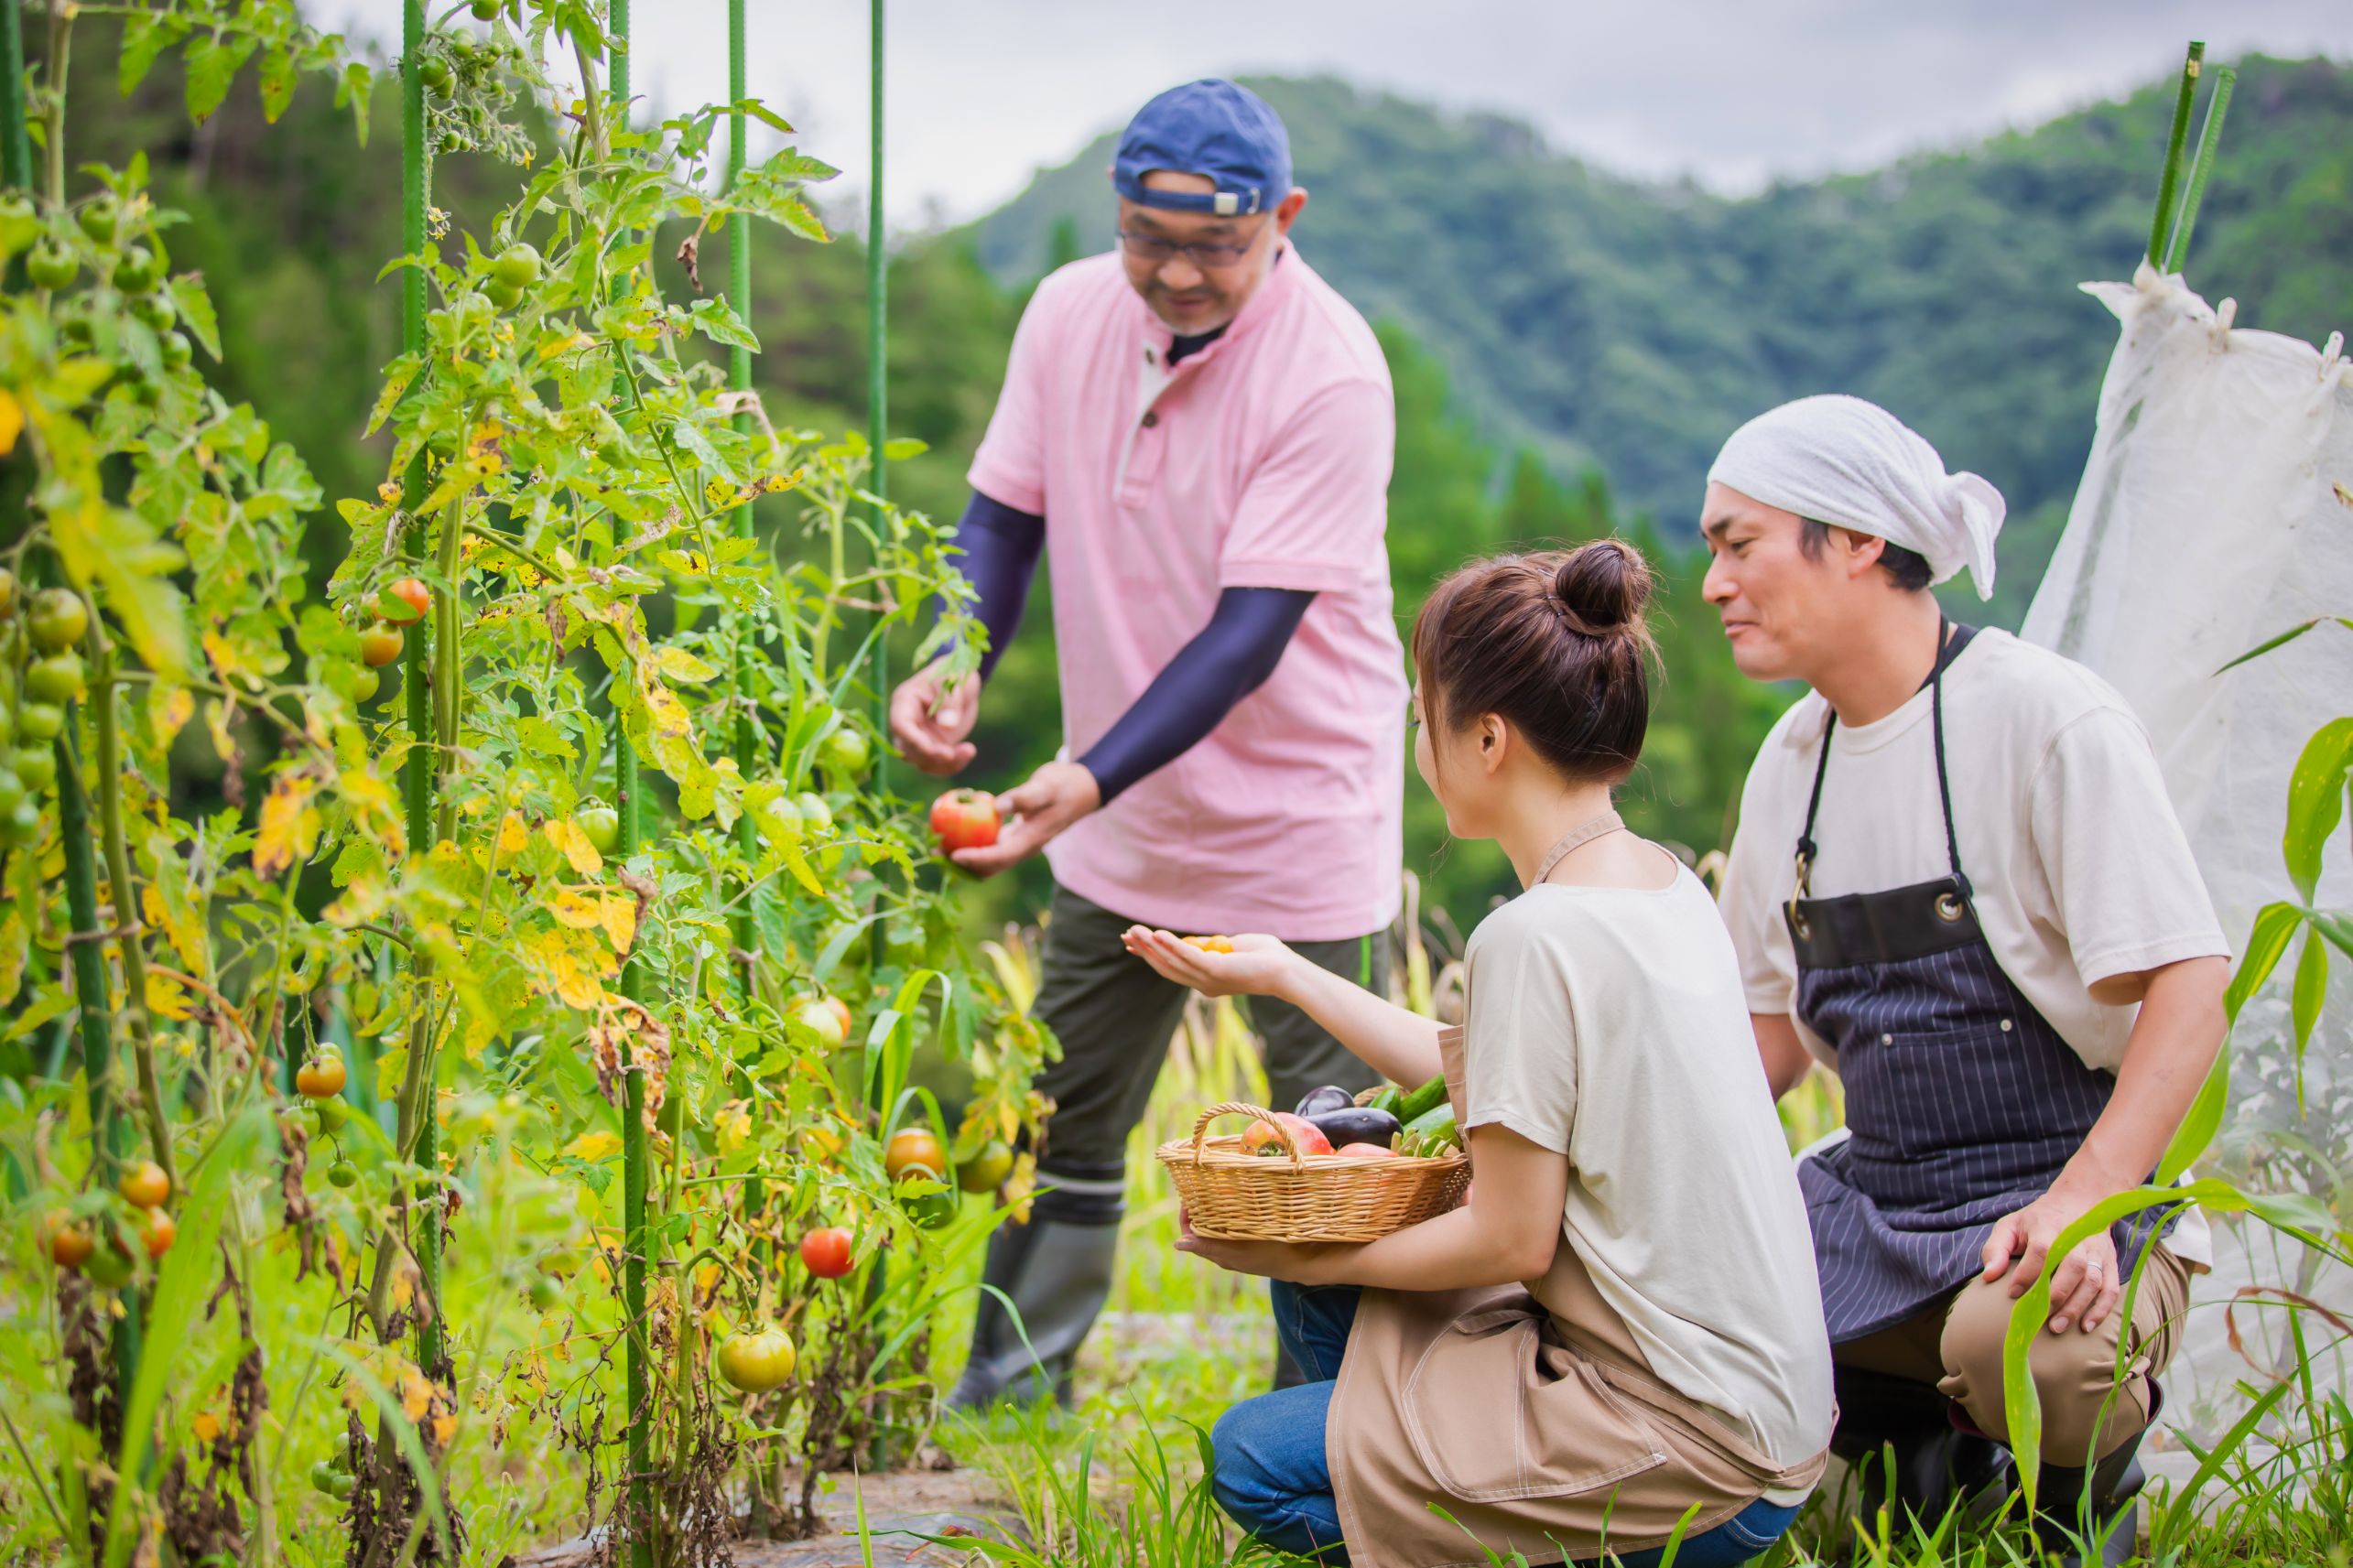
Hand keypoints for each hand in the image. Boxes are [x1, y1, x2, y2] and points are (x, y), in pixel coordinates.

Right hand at [888, 659, 979, 776]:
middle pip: (908, 750)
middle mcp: (908, 722)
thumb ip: (951, 700)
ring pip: (922, 762)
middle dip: (931, 756)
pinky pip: (937, 764)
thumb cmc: (955, 672)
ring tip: (969, 751)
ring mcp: (919, 736)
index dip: (914, 741)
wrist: (961, 679)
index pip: (900, 725)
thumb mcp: (956, 679)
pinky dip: (952, 765)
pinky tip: (969, 752)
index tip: (934, 750)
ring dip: (944, 764)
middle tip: (955, 754)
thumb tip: (947, 726)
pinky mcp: (933, 746)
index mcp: (905, 701)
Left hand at [948, 760, 1099, 877]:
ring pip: (987, 860)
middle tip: (936, 851)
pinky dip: (970, 842)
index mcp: (1032, 841)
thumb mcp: (1045, 786)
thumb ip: (1023, 797)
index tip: (953, 854)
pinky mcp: (1013, 837)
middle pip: (989, 867)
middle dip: (962, 865)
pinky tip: (953, 828)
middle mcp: (1023, 848)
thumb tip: (995, 806)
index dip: (976, 859)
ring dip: (963, 857)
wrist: (1082, 789)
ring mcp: (1018, 844)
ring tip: (938, 843)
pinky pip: (988, 846)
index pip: (1000, 857)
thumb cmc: (1064, 785)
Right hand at [1121, 927, 1296, 999]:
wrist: (1286, 969)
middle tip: (1125, 936)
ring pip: (1171, 962)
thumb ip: (1212, 946)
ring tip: (1134, 931)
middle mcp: (1203, 984)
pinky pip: (1188, 956)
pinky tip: (1157, 934)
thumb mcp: (1231, 947)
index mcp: (1205, 980)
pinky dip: (1171, 945)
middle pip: (1165, 966)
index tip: (1131, 944)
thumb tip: (1196, 940)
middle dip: (1144, 950)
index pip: (1171, 968)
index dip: (1150, 956)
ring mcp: (1208, 979)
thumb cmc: (1264, 957)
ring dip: (1151, 946)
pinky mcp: (1216, 970)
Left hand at [1176, 1206, 1329, 1282]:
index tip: (1189, 1195)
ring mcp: (1236, 1249)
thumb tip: (1177, 1244)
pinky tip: (1234, 1203)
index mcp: (1217, 1254)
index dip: (1186, 1214)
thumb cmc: (1268, 1253)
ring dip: (1212, 1211)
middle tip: (1201, 1187)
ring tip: (1215, 1191)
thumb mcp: (1237, 1248)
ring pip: (1215, 1228)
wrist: (1299, 1262)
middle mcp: (1223, 1253)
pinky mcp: (1248, 1244)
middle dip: (1198, 1209)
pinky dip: (1227, 1215)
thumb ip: (1208, 1244)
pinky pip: (1230, 1228)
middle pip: (1201, 1229)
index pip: (1189, 1233)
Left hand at [1982, 1188, 2122, 1333]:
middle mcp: (2077, 1237)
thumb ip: (1996, 1249)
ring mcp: (2096, 1251)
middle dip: (2056, 1295)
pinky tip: (2086, 1326)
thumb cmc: (2037, 1221)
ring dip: (2077, 1306)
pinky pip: (2110, 1289)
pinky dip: (2101, 1309)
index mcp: (2048, 1225)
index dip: (2028, 1273)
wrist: (2078, 1202)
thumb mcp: (2010, 1226)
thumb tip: (1988, 1276)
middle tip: (2039, 1317)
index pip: (2041, 1250)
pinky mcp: (2109, 1263)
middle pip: (2072, 1266)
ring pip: (2092, 1280)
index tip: (2013, 1293)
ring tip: (2058, 1327)